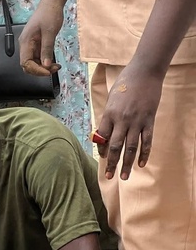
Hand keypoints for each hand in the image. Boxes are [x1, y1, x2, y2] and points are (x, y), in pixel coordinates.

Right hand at [19, 1, 62, 75]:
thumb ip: (47, 49)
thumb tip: (46, 65)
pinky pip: (39, 57)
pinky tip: (54, 62)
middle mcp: (26, 44)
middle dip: (40, 70)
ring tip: (56, 66)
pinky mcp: (37, 43)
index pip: (25, 63)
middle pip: (28, 64)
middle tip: (54, 69)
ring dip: (44, 67)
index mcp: (25, 41)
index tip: (48, 71)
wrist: (52, 3)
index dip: (36, 70)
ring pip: (34, 62)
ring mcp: (31, 44)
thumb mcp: (50, 32)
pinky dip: (46, 62)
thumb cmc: (49, 14)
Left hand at [96, 64, 163, 180]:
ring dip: (127, 163)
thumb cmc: (125, 83)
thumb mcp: (111, 97)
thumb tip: (105, 131)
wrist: (144, 73)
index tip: (102, 159)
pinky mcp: (149, 121)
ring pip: (131, 147)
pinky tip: (141, 164)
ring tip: (125, 176)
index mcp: (109, 113)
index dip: (101, 149)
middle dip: (111, 163)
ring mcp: (137, 121)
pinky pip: (146, 141)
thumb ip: (109, 114)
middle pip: (115, 146)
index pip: (102, 136)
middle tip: (109, 176)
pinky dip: (144, 154)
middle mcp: (122, 119)